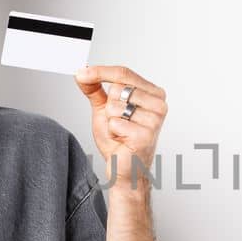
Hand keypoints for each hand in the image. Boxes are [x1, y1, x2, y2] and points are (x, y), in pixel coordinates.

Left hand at [74, 65, 167, 188]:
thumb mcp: (104, 108)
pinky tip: (122, 140)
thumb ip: (95, 89)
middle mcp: (159, 104)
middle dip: (109, 106)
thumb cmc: (119, 140)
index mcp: (153, 93)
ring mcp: (155, 119)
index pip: (124, 73)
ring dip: (110, 121)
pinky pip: (115, 123)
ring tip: (121, 132)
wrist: (124, 168)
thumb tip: (82, 73)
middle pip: (118, 88)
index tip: (82, 73)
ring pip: (115, 106)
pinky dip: (112, 132)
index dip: (100, 72)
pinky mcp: (146, 134)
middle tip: (118, 122)